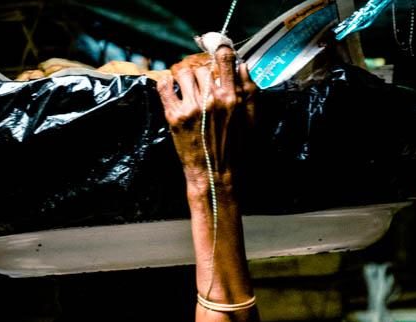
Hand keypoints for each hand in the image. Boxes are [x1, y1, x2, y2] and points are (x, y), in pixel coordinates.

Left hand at [157, 46, 255, 189]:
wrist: (215, 176)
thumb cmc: (236, 150)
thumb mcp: (251, 120)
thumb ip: (249, 91)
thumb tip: (242, 65)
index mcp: (232, 97)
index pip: (224, 57)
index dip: (217, 50)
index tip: (213, 53)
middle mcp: (212, 99)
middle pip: (200, 64)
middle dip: (198, 66)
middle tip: (195, 73)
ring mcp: (192, 108)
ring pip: (182, 71)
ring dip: (181, 71)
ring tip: (182, 78)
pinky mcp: (175, 117)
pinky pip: (164, 86)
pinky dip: (165, 81)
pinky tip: (170, 85)